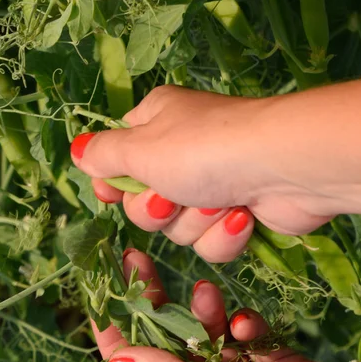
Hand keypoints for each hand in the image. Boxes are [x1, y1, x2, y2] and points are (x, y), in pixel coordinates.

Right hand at [70, 85, 336, 262]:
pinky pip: (209, 239)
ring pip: (176, 226)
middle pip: (143, 202)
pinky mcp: (237, 210)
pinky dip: (222, 233)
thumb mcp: (138, 147)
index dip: (113, 182)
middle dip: (157, 209)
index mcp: (155, 122)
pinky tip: (240, 215)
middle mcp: (181, 150)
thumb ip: (101, 154)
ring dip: (194, 220)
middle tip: (171, 196)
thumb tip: (76, 150)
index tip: (113, 192)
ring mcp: (211, 181)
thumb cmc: (202, 149)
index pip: (115, 156)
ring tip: (218, 200)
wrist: (284, 167)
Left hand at [93, 248, 338, 361]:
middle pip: (163, 337)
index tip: (100, 287)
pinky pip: (248, 335)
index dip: (112, 327)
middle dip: (149, 299)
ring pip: (205, 331)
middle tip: (133, 257)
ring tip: (206, 293)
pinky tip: (249, 324)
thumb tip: (117, 361)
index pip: (132, 361)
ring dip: (202, 310)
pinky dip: (245, 324)